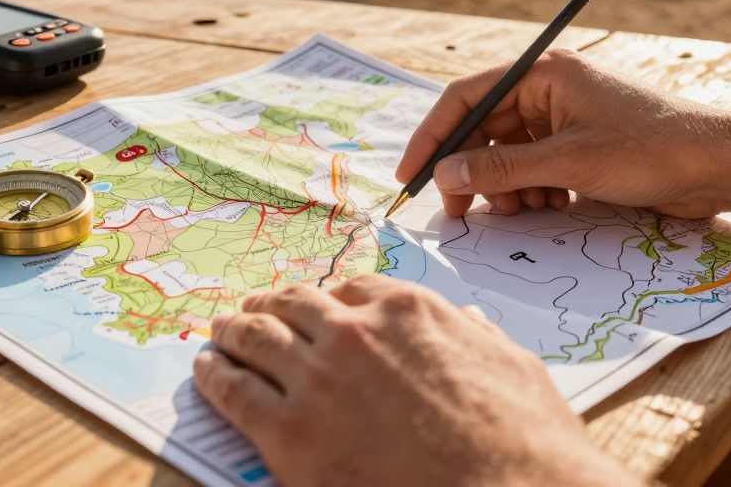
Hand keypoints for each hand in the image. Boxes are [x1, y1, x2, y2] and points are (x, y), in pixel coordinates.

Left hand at [193, 276, 636, 486]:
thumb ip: (478, 338)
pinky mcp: (290, 433)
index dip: (326, 298)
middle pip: (293, 304)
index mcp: (408, 311)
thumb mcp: (512, 367)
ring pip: (255, 337)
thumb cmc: (525, 443)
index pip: (351, 287)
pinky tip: (205, 369)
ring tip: (218, 333)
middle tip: (251, 311)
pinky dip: (213, 374)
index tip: (315, 308)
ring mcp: (318, 380)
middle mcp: (355, 333)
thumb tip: (469, 323)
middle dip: (269, 306)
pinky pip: (234, 390)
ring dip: (232, 330)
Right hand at [396, 49, 730, 218]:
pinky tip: (548, 208)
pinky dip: (532, 189)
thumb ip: (499, 169)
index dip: (433, 137)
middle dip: (472, 172)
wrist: (721, 166)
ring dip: (505, 186)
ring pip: (509, 153)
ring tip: (521, 211)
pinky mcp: (583, 143)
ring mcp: (567, 115)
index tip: (411, 175)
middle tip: (459, 212)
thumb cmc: (650, 150)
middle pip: (485, 129)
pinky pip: (536, 165)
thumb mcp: (566, 163)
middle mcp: (550, 88)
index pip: (466, 98)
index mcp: (543, 73)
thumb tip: (444, 176)